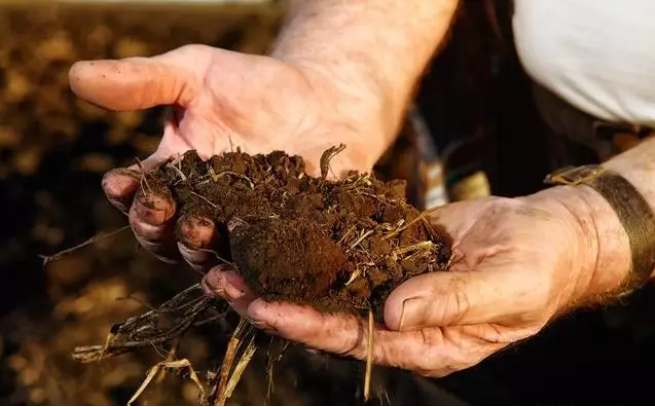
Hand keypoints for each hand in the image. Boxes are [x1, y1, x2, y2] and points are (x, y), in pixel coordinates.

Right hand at [69, 44, 381, 268]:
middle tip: (168, 215)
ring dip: (204, 258)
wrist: (325, 98)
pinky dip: (258, 276)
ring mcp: (243, 232)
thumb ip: (144, 81)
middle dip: (160, 230)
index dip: (128, 194)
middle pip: (168, 237)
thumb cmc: (256, 84)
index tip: (123, 184)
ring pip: (212, 259)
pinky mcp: (284, 243)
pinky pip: (266, 266)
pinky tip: (259, 276)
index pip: (139, 196)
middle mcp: (203, 212)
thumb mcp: (196, 73)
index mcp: (175, 178)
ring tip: (209, 248)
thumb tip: (74, 75)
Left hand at [202, 186, 630, 375]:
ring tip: (230, 253)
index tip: (260, 307)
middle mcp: (400, 319)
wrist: (551, 234)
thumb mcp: (508, 287)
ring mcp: (394, 285)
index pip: (353, 338)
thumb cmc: (541, 266)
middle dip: (273, 299)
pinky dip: (310, 238)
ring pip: (327, 281)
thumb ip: (453, 301)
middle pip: (325, 314)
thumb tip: (395, 312)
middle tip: (220, 280)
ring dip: (281, 268)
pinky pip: (346, 248)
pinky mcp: (393, 253)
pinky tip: (276, 223)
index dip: (305, 324)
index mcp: (426, 341)